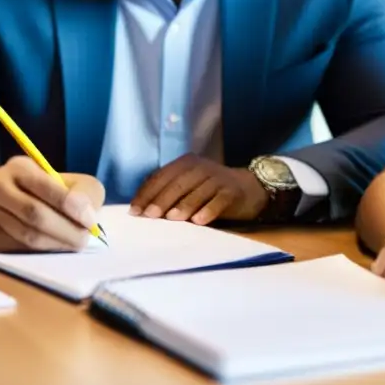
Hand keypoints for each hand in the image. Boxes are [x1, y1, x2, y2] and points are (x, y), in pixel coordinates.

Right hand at [0, 156, 104, 251]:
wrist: (8, 201)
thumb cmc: (47, 191)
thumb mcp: (68, 181)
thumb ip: (83, 193)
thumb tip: (87, 217)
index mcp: (19, 167)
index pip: (45, 186)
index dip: (70, 205)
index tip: (90, 221)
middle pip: (34, 214)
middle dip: (66, 230)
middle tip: (84, 240)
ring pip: (26, 236)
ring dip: (56, 244)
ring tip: (74, 246)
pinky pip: (18, 251)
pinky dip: (42, 254)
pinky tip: (55, 250)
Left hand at [129, 154, 268, 224]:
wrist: (248, 188)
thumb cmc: (210, 191)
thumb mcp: (189, 186)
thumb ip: (169, 193)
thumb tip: (142, 210)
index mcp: (185, 163)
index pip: (162, 176)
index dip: (147, 193)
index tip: (135, 211)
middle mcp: (201, 167)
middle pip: (178, 183)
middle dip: (162, 199)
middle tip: (150, 216)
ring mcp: (218, 178)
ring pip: (198, 191)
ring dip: (184, 205)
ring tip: (172, 219)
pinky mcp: (232, 191)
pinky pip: (219, 200)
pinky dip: (209, 210)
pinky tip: (200, 221)